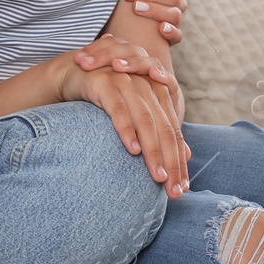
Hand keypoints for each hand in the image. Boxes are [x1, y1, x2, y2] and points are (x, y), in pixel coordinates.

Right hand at [62, 36, 189, 197]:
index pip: (174, 133)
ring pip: (146, 121)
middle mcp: (147, 87)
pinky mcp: (105, 83)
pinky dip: (127, 130)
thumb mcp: (137, 112)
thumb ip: (160, 131)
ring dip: (154, 151)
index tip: (183, 188)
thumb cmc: (109, 96)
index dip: (179, 161)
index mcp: (158, 94)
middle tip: (174, 191)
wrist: (76, 72)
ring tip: (158, 176)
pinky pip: (118, 109)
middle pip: (165, 129)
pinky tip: (132, 150)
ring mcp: (127, 83)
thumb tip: (187, 156)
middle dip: (172, 162)